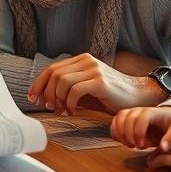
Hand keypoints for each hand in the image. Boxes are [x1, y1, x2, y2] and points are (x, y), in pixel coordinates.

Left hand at [28, 53, 167, 114]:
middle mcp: (86, 61)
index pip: (52, 68)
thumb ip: (68, 88)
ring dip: (58, 98)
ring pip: (62, 81)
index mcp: (80, 60)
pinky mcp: (100, 81)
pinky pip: (75, 90)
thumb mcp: (85, 89)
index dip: (38, 83)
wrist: (138, 96)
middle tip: (50, 107)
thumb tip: (46, 98)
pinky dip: (69, 102)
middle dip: (47, 93)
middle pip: (54, 74)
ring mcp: (93, 70)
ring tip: (62, 110)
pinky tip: (73, 111)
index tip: (32, 97)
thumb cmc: (110, 95)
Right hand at [111, 106, 170, 150]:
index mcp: (153, 112)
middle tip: (136, 147)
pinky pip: (115, 121)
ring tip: (129, 145)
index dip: (138, 132)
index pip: (141, 118)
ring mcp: (132, 112)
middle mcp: (140, 110)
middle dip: (129, 135)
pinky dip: (115, 131)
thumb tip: (163, 148)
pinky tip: (121, 141)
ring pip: (118, 118)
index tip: (142, 146)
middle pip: (127, 118)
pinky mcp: (126, 117)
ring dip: (120, 133)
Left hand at [146, 143, 170, 171]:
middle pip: (163, 147)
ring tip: (147, 163)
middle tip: (148, 157)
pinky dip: (154, 164)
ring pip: (160, 152)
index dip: (165, 150)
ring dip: (152, 158)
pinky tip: (150, 168)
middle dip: (155, 151)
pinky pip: (160, 160)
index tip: (159, 153)